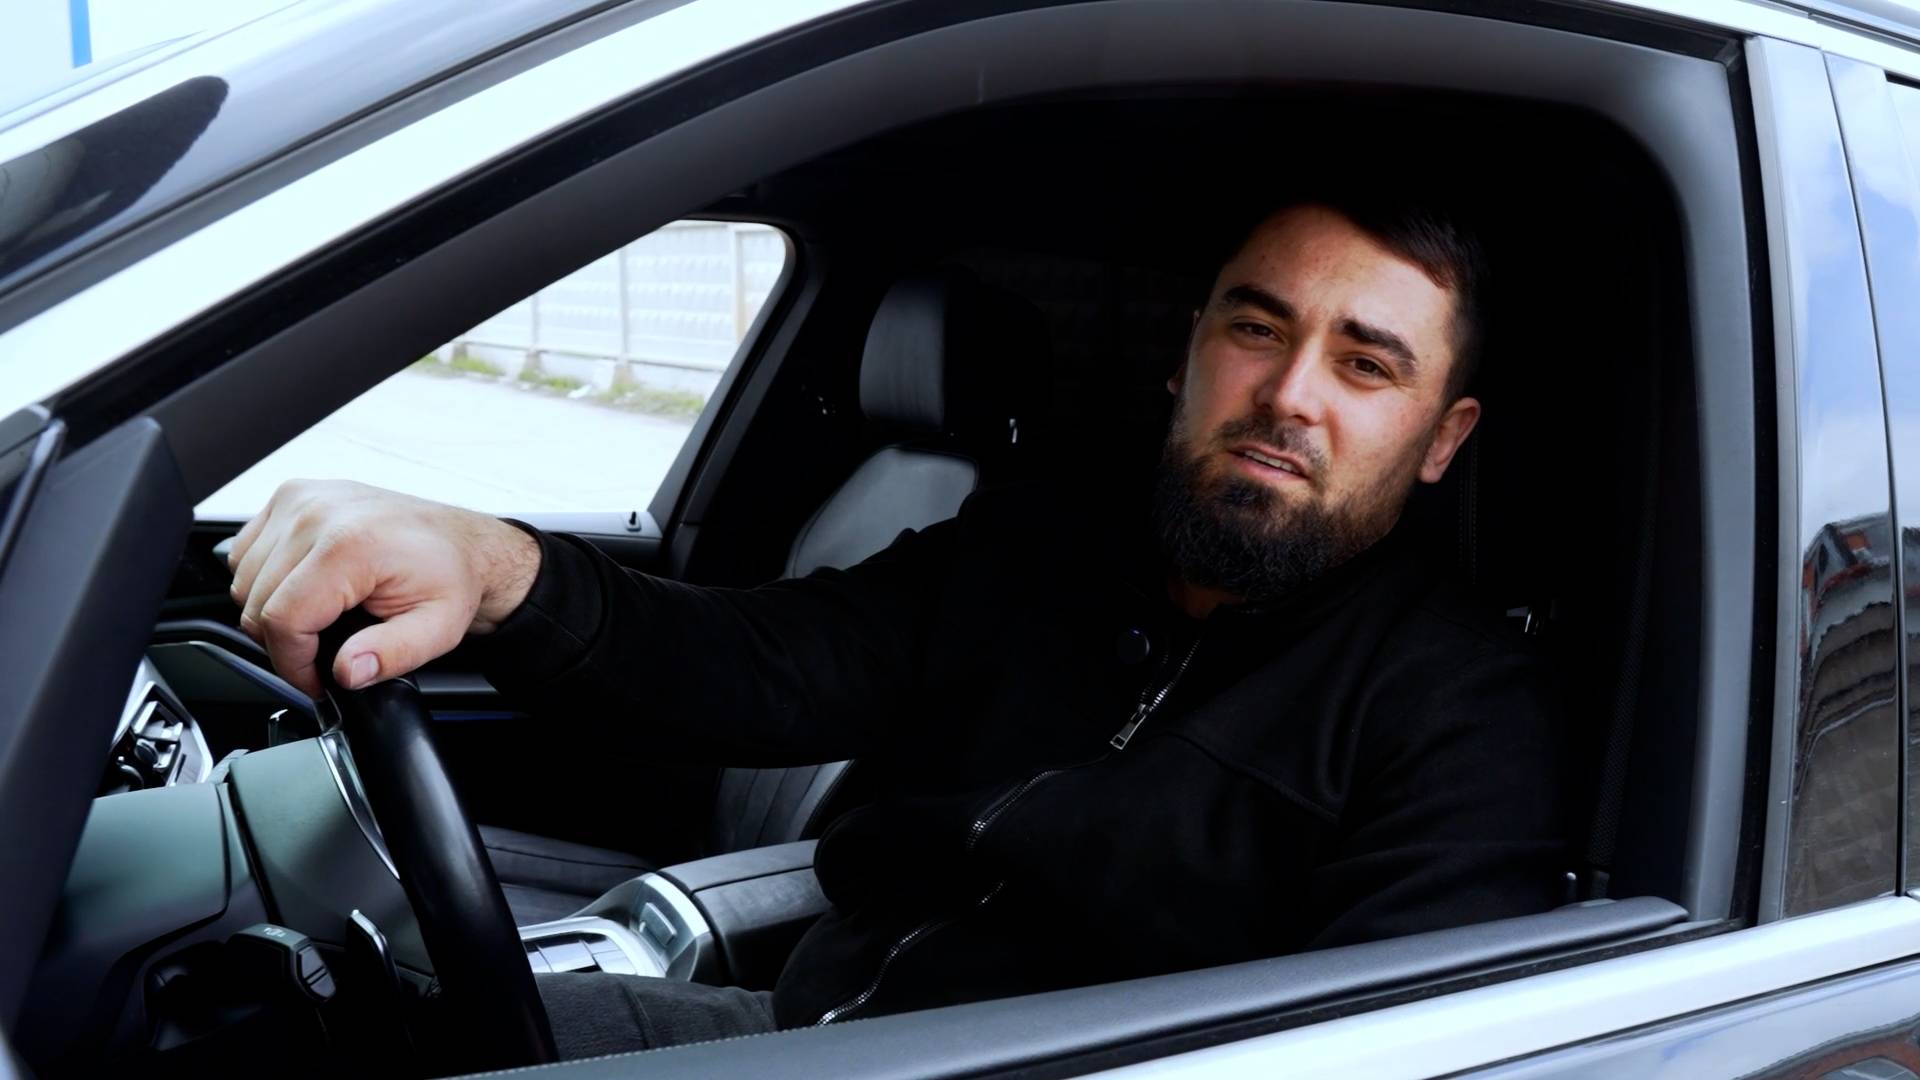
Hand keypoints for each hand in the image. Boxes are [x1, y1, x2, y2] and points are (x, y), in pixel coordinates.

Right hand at [225, 479, 540, 697]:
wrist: (461, 542)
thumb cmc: (450, 576)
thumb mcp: (437, 629)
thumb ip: (391, 655)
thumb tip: (347, 672)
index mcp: (350, 543)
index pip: (281, 619)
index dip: (293, 663)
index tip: (316, 679)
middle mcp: (317, 513)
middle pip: (255, 602)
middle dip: (285, 643)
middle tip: (323, 653)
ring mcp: (301, 499)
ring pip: (244, 580)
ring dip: (273, 610)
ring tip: (322, 617)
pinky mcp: (292, 496)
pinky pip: (245, 553)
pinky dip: (266, 579)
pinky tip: (307, 587)